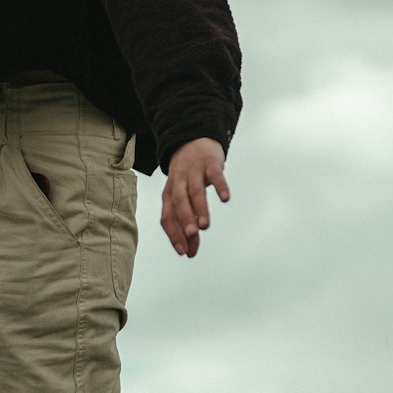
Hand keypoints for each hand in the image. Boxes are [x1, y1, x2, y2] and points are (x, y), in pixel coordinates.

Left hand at [161, 137, 229, 257]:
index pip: (167, 217)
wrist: (193, 139)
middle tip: (193, 235)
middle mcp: (178, 182)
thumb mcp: (183, 197)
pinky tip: (225, 199)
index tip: (184, 252)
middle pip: (179, 203)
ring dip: (199, 208)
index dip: (174, 234)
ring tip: (205, 226)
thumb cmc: (187, 177)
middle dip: (185, 220)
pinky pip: (214, 175)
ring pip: (194, 191)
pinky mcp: (209, 163)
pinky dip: (219, 186)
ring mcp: (194, 172)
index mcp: (169, 194)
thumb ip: (187, 224)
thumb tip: (190, 253)